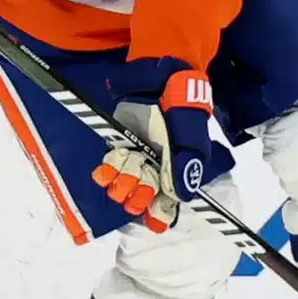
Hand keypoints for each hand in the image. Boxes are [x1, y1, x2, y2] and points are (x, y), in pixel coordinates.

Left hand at [92, 61, 215, 233]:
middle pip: (144, 194)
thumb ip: (188, 164)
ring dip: (121, 184)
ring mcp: (137, 156)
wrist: (159, 77)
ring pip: (125, 183)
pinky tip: (106, 169)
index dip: (160, 213)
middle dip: (138, 197)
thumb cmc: (181, 107)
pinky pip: (110, 165)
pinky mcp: (119, 144)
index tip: (153, 221)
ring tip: (121, 176)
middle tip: (136, 192)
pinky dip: (107, 171)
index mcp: (178, 169)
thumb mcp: (191, 135)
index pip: (169, 200)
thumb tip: (184, 196)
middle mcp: (157, 167)